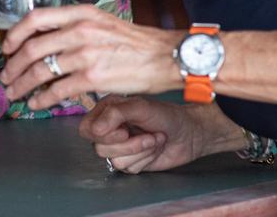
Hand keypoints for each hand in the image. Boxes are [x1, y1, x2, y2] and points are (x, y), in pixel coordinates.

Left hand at [0, 5, 180, 109]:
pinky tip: (37, 103)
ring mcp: (86, 54)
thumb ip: (75, 27)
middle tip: (6, 76)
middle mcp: (80, 30)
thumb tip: (48, 39)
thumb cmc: (136, 42)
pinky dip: (42, 99)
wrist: (166, 57)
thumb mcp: (103, 22)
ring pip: (40, 71)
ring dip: (22, 84)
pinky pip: (57, 90)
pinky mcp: (93, 78)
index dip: (15, 34)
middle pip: (32, 47)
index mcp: (81, 14)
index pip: (36, 18)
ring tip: (15, 93)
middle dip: (13, 65)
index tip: (6, 47)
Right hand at [79, 96, 203, 173]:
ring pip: (115, 160)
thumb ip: (115, 113)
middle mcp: (110, 129)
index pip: (87, 128)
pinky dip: (145, 160)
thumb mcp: (140, 107)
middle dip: (128, 144)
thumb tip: (95, 129)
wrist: (189, 133)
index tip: (124, 129)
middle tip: (146, 134)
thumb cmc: (167, 115)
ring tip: (154, 140)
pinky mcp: (131, 162)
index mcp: (107, 111)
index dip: (103, 134)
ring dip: (140, 151)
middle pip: (99, 148)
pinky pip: (128, 169)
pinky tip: (154, 149)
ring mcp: (120, 147)